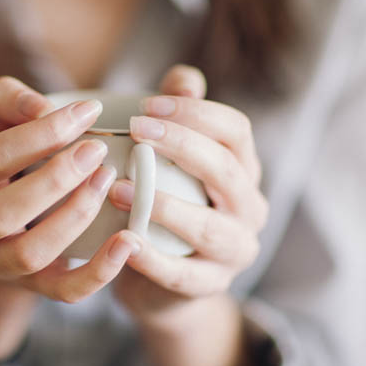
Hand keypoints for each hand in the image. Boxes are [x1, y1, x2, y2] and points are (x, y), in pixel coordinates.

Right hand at [0, 76, 137, 365]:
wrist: (8, 217)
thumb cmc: (12, 156)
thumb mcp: (1, 120)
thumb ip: (11, 100)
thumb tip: (42, 106)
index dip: (42, 134)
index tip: (89, 111)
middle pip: (2, 214)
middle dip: (54, 180)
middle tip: (98, 150)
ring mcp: (1, 260)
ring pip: (30, 253)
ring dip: (73, 217)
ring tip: (108, 181)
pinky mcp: (36, 286)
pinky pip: (65, 291)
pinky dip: (98, 272)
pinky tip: (129, 241)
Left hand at [109, 65, 267, 326]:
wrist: (165, 281)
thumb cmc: (168, 204)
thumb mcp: (174, 161)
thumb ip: (180, 119)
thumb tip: (183, 79)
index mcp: (242, 169)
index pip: (236, 131)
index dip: (195, 114)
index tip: (146, 107)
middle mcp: (248, 207)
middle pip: (228, 170)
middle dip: (182, 145)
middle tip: (134, 130)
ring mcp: (234, 250)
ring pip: (210, 227)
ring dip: (164, 206)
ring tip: (117, 189)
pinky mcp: (209, 286)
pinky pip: (183, 274)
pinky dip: (153, 259)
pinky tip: (124, 241)